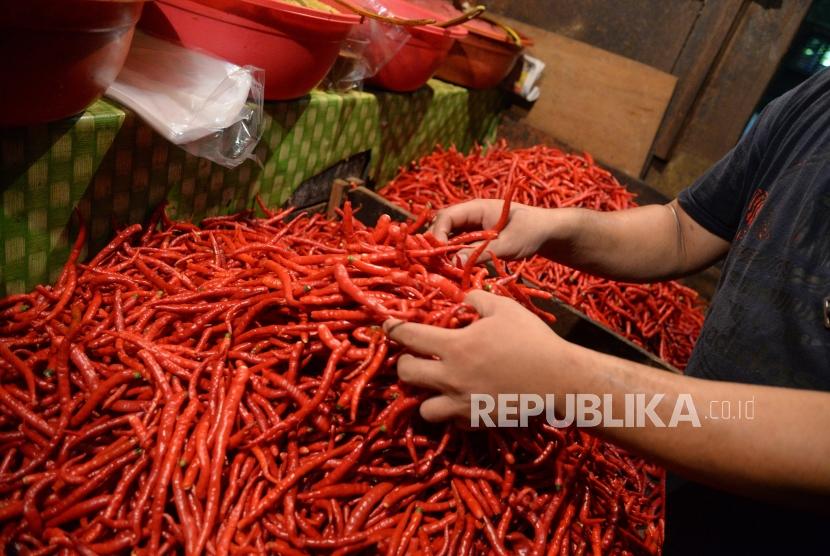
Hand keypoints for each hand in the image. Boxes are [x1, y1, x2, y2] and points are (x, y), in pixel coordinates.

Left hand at [383, 289, 576, 421]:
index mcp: (455, 346)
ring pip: (422, 408)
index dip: (394, 328)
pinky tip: (459, 400)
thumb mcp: (505, 309)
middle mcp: (451, 377)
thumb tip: (464, 297)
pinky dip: (449, 412)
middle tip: (413, 357)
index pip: (410, 336)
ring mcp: (461, 403)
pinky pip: (450, 422)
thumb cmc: (532, 341)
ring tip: (434, 386)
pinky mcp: (475, 421)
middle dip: (403, 363)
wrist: (558, 382)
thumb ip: (478, 300)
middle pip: (406, 374)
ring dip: (423, 396)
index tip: (386, 324)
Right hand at [430, 199, 572, 261]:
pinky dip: (454, 256)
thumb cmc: (531, 231)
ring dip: (444, 252)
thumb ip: (480, 253)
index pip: (446, 217)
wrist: (547, 231)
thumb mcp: (508, 245)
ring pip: (448, 237)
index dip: (438, 234)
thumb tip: (453, 262)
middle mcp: (470, 215)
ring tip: (444, 269)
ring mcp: (471, 227)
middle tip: (437, 265)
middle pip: (442, 226)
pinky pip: (457, 245)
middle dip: (436, 245)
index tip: (439, 255)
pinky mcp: (475, 238)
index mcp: (476, 208)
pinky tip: (454, 269)